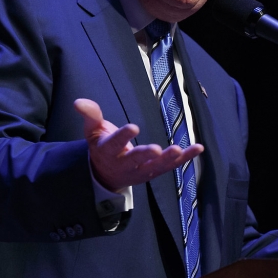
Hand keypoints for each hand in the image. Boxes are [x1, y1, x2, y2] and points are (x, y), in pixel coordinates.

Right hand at [74, 98, 203, 190]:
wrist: (105, 175)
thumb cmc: (101, 147)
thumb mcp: (92, 131)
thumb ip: (90, 115)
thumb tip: (79, 102)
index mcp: (108, 151)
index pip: (114, 144)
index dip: (123, 136)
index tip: (133, 127)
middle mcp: (125, 163)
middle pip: (135, 159)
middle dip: (144, 154)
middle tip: (155, 149)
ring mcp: (140, 170)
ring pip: (155, 167)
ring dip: (168, 160)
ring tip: (179, 150)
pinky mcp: (154, 172)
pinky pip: (171, 166)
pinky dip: (186, 158)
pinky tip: (198, 148)